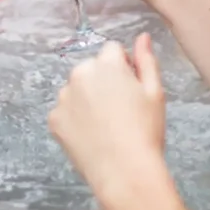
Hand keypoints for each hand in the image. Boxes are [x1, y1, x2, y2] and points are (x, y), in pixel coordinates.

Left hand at [49, 35, 165, 191]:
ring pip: (76, 89)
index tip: (130, 90)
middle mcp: (80, 73)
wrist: (125, 173)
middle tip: (118, 110)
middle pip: (91, 68)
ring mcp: (64, 96)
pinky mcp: (54, 119)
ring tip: (104, 126)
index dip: (124, 68)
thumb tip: (142, 36)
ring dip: (86, 99)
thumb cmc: (146, 132)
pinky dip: (74, 120)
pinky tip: (90, 137)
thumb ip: (147, 60)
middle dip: (102, 81)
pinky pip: (64, 112)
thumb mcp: (155, 93)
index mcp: (106, 63)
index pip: (112, 51)